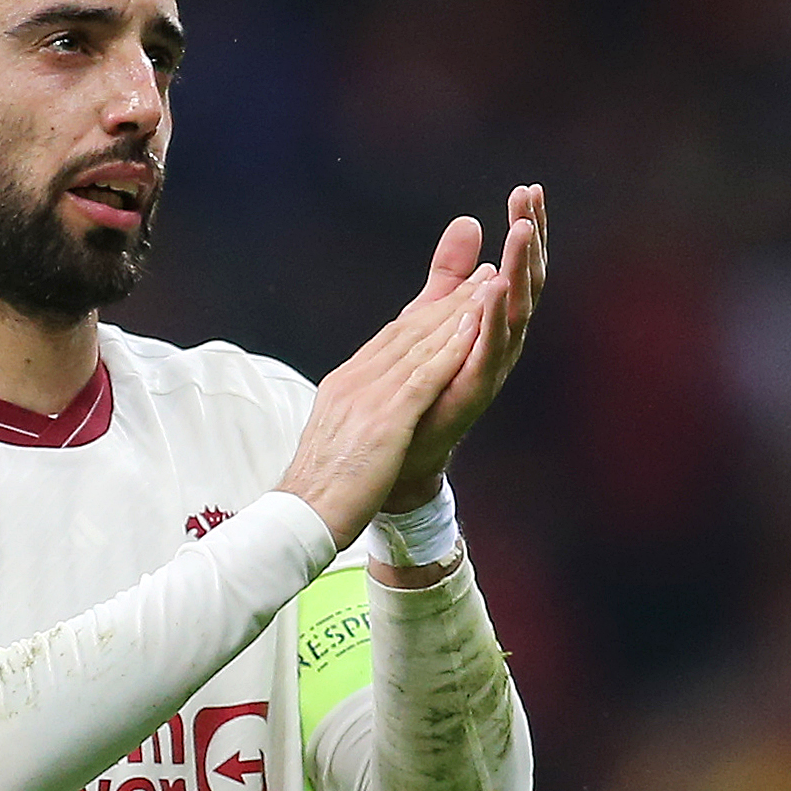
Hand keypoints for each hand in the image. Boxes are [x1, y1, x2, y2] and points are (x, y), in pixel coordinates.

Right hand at [277, 268, 490, 549]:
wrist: (301, 517)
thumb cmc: (320, 491)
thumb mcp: (339, 441)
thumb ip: (356, 417)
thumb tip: (367, 412)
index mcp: (345, 385)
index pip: (392, 339)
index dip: (428, 313)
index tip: (457, 293)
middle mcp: (355, 381)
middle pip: (409, 331)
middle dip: (450, 301)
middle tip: (483, 273)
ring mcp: (368, 398)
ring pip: (420, 344)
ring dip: (458, 313)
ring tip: (489, 287)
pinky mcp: (385, 420)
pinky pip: (424, 377)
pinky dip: (451, 349)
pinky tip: (475, 329)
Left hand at [384, 184, 547, 511]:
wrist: (398, 449)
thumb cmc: (418, 381)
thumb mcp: (430, 314)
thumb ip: (451, 273)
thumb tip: (470, 220)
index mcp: (495, 321)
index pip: (518, 266)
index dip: (526, 229)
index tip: (527, 189)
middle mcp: (501, 342)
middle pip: (527, 282)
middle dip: (531, 240)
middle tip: (530, 199)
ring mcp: (490, 367)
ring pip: (516, 312)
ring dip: (520, 270)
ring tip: (522, 231)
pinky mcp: (472, 390)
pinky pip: (490, 351)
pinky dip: (494, 319)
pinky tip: (494, 288)